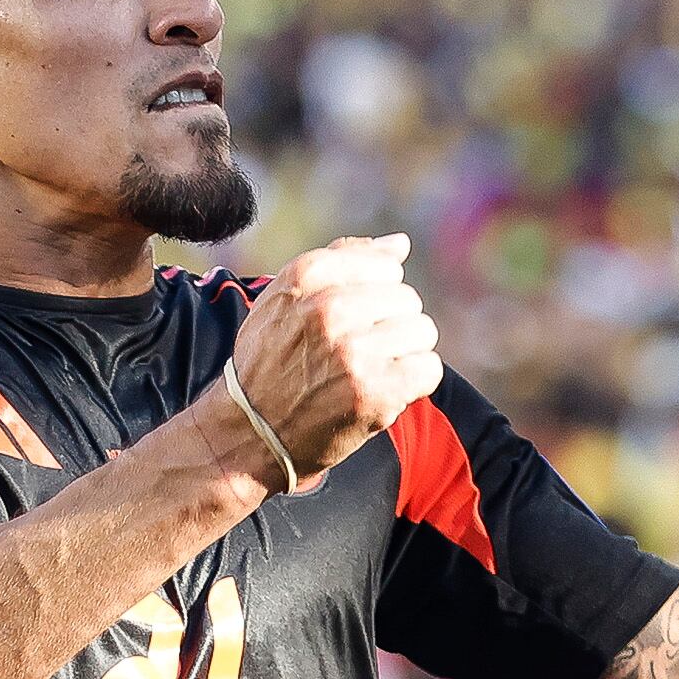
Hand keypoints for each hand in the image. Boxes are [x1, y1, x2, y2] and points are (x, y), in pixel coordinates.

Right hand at [221, 235, 444, 484]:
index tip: (349, 322)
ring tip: (369, 372)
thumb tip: (400, 243)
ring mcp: (354, 351)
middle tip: (356, 355)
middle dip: (389, 325)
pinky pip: (429, 368)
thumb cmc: (270, 364)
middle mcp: (330, 308)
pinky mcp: (375, 391)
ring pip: (423, 330)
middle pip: (406, 298)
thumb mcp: (286, 299)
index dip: (374, 295)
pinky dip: (413, 383)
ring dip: (403, 354)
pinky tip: (382, 392)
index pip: (385, 265)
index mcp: (306, 276)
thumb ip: (342, 262)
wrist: (249, 434)